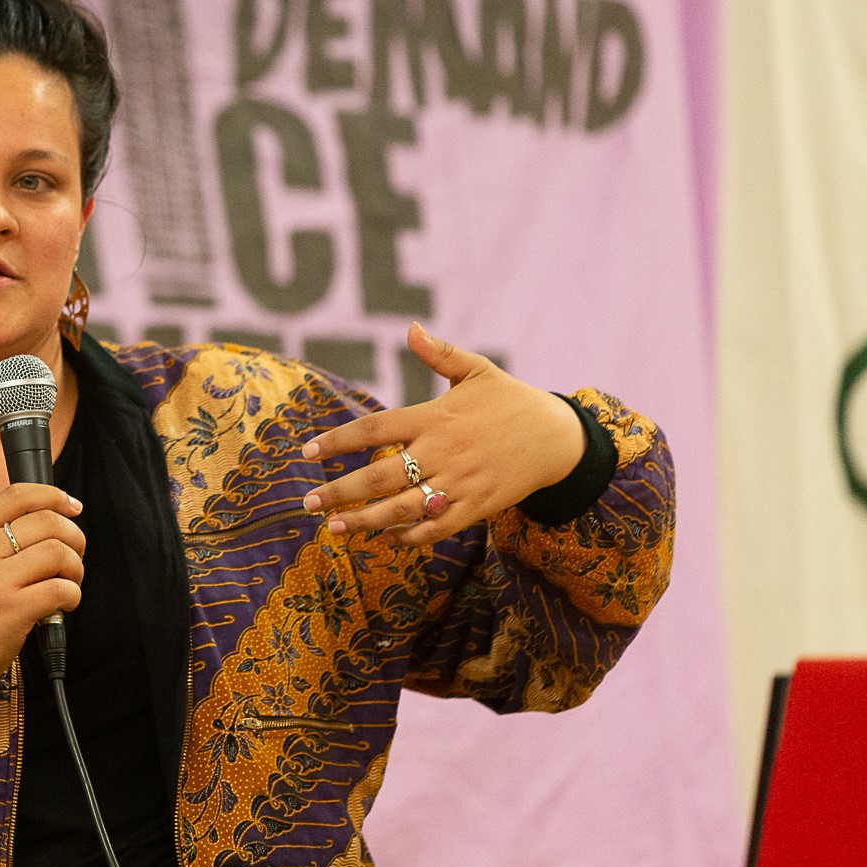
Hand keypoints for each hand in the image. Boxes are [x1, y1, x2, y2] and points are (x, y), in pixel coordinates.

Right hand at [0, 483, 84, 694]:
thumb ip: (0, 540)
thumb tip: (51, 524)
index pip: (17, 495)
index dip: (53, 495)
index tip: (71, 506)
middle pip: (48, 522)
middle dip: (74, 538)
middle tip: (74, 557)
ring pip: (58, 553)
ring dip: (75, 568)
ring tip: (68, 582)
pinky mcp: (14, 610)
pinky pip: (61, 589)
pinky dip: (73, 595)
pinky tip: (64, 604)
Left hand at [301, 323, 583, 544]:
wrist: (559, 436)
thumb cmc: (511, 400)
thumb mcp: (477, 371)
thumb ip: (440, 353)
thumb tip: (411, 328)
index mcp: (434, 416)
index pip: (374, 428)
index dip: (337, 441)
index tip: (307, 452)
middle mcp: (442, 450)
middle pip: (380, 476)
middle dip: (340, 492)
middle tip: (308, 503)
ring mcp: (459, 481)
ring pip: (403, 507)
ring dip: (365, 521)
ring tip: (334, 528)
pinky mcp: (478, 506)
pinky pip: (436, 527)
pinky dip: (409, 535)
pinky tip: (386, 538)